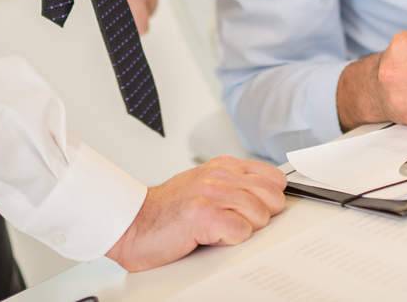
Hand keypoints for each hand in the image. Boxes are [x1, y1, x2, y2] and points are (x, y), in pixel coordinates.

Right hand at [105, 156, 286, 271]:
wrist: (133, 224)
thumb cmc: (169, 211)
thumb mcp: (206, 187)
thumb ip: (235, 186)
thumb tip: (270, 198)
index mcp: (224, 166)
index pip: (274, 178)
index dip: (271, 199)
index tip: (263, 210)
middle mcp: (220, 175)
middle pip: (273, 197)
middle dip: (261, 216)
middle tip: (236, 223)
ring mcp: (212, 193)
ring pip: (259, 215)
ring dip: (242, 230)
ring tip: (217, 230)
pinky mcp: (204, 215)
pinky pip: (241, 232)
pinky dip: (228, 241)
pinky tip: (210, 237)